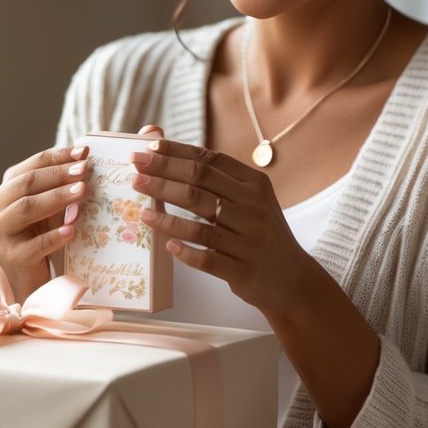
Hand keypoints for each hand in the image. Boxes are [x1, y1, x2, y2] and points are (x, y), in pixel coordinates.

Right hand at [0, 144, 90, 300]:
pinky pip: (34, 244)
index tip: (84, 152)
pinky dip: (54, 236)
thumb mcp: (53, 203)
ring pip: (26, 208)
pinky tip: (72, 230)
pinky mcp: (13, 256)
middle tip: (85, 170)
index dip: (58, 157)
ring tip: (82, 192)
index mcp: (8, 186)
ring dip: (56, 198)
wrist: (33, 274)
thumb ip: (63, 181)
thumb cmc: (44, 231)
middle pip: (27, 183)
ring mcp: (2, 231)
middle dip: (58, 174)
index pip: (33, 165)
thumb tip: (86, 153)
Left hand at [131, 138, 312, 315]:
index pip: (210, 161)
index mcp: (255, 184)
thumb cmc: (259, 233)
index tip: (148, 149)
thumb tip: (170, 153)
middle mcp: (254, 208)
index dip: (176, 153)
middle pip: (199, 184)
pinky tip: (166, 245)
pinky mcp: (243, 270)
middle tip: (135, 171)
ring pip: (199, 222)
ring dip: (165, 213)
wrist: (292, 279)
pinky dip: (185, 250)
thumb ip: (218, 180)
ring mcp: (249, 240)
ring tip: (140, 209)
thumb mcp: (251, 201)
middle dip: (162, 175)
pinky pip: (207, 258)